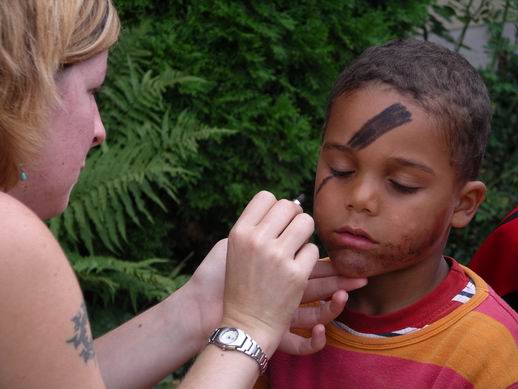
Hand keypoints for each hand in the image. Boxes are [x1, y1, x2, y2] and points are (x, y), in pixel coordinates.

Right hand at [184, 192, 365, 354]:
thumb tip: (292, 205)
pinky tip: (297, 269)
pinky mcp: (296, 275)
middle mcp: (257, 240)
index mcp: (239, 232)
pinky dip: (308, 259)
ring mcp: (277, 257)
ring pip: (306, 223)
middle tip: (292, 231)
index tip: (278, 220)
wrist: (243, 323)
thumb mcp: (235, 250)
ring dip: (305, 234)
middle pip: (288, 206)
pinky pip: (313, 250)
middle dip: (294, 217)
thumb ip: (256, 226)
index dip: (276, 207)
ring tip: (297, 247)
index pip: (265, 197)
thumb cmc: (240, 284)